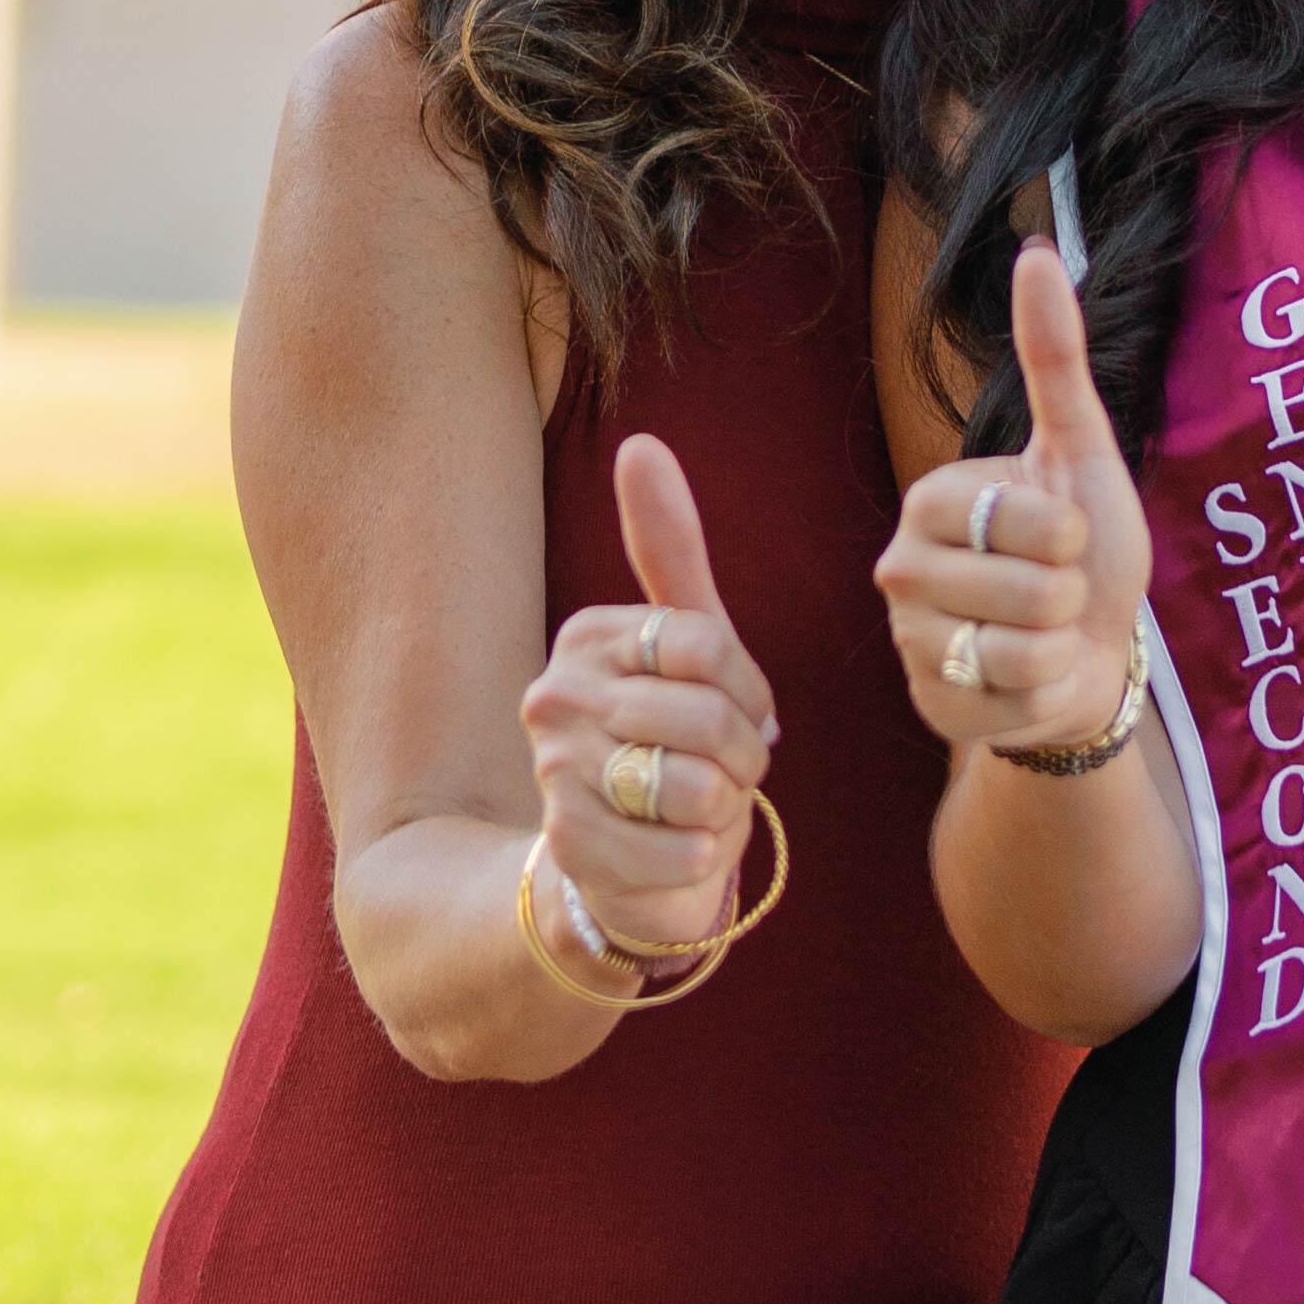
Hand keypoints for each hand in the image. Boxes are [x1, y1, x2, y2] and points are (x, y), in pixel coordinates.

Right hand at [521, 436, 777, 966]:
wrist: (621, 858)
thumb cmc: (668, 739)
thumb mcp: (685, 643)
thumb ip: (668, 547)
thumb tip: (641, 444)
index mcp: (586, 637)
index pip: (710, 645)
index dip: (750, 691)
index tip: (740, 711)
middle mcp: (553, 696)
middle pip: (708, 717)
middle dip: (743, 755)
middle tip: (723, 769)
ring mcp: (554, 773)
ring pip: (699, 786)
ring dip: (724, 807)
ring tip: (696, 807)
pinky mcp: (570, 849)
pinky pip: (690, 851)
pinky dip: (705, 859)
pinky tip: (676, 851)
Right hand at [876, 241, 1153, 759]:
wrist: (1094, 660)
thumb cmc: (1086, 553)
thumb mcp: (1081, 454)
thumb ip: (1054, 359)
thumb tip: (1038, 252)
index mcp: (929, 500)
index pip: (1030, 518)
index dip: (1072, 534)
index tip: (1062, 536)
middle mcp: (900, 569)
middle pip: (1030, 588)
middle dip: (1070, 595)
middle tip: (1055, 593)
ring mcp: (911, 643)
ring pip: (1024, 645)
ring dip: (1061, 644)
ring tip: (1044, 635)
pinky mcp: (933, 706)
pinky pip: (1019, 698)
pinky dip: (1048, 692)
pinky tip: (1030, 682)